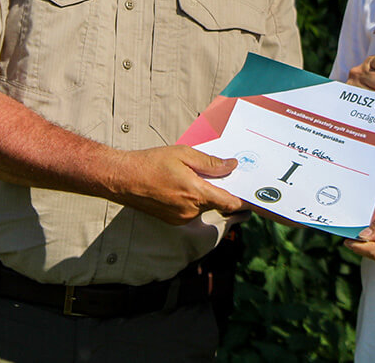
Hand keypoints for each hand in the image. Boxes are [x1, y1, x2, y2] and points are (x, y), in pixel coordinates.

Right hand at [118, 145, 244, 224]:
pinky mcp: (173, 220)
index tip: (252, 194)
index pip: (229, 203)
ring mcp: (181, 218)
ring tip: (196, 176)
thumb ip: (210, 162)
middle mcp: (190, 211)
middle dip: (223, 191)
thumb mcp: (183, 154)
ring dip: (206, 195)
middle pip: (218, 204)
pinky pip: (192, 211)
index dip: (242, 200)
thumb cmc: (151, 163)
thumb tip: (231, 166)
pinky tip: (184, 185)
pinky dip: (194, 200)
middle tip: (225, 175)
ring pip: (204, 207)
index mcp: (195, 193)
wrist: (122, 179)